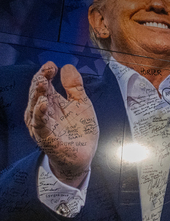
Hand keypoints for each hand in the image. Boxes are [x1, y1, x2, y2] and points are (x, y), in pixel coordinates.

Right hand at [24, 62, 98, 187]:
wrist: (83, 156)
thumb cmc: (80, 131)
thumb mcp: (81, 103)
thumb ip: (75, 86)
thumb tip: (67, 66)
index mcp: (53, 102)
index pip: (45, 84)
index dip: (46, 73)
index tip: (52, 65)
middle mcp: (44, 112)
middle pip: (38, 93)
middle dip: (40, 80)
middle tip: (46, 70)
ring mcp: (44, 124)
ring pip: (35, 106)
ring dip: (38, 94)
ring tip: (42, 82)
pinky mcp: (46, 137)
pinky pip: (40, 124)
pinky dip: (39, 113)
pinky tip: (42, 103)